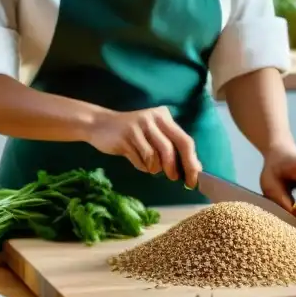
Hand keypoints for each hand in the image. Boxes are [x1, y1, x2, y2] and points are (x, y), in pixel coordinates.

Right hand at [87, 107, 201, 187]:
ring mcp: (139, 127)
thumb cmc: (132, 133)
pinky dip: (142, 166)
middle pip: (172, 148)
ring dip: (155, 168)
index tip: (195, 178)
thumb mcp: (153, 134)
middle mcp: (153, 119)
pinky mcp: (126, 137)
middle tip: (176, 179)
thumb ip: (171, 147)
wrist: (100, 124)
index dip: (191, 161)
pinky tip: (138, 161)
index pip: (184, 140)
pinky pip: (140, 160)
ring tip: (150, 166)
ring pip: (155, 157)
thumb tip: (193, 168)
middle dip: (176, 168)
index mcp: (164, 117)